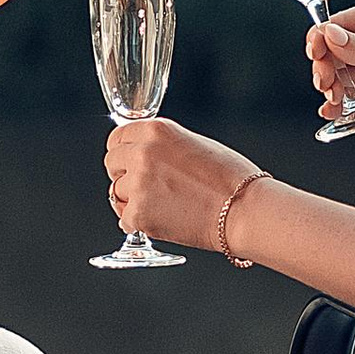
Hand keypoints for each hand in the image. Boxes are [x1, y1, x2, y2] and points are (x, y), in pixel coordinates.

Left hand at [105, 120, 259, 256]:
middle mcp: (142, 153)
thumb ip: (163, 145)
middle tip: (145, 186)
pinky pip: (124, 219)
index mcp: (156, 131)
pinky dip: (139, 222)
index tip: (128, 160)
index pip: (118, 137)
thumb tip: (144, 153)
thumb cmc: (230, 178)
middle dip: (124, 174)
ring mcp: (138, 184)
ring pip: (117, 191)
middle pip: (111, 162)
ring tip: (162, 205)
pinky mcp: (139, 214)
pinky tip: (162, 220)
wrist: (243, 210)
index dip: (123, 151)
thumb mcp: (194, 144)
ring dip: (132, 199)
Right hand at [307, 0, 354, 125]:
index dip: (323, 39)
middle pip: (337, 52)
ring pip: (343, 76)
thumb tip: (328, 36)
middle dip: (327, 67)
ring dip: (333, 88)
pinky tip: (334, 112)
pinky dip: (343, 104)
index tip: (316, 54)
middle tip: (327, 82)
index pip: (341, 24)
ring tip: (333, 100)